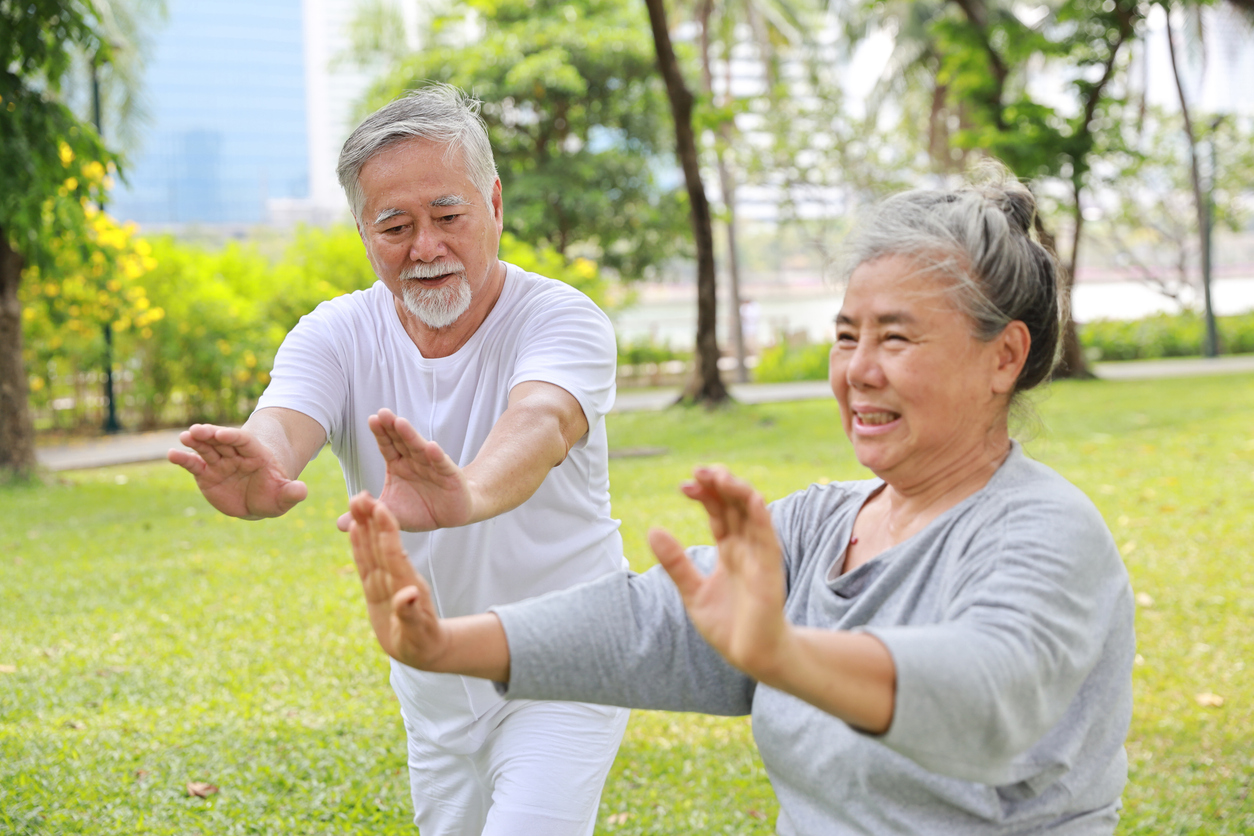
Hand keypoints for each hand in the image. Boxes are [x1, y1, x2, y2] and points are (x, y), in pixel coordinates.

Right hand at [168, 424, 307, 518]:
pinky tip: (172, 454)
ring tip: (184, 437)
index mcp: (256, 455)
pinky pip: (194, 465)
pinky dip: (183, 459)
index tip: (222, 433)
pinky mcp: (206, 474)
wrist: (257, 501)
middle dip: (210, 435)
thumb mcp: (284, 497)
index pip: (244, 441)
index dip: (233, 436)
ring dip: (195, 442)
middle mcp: (236, 455)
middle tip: (197, 430)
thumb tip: (302, 490)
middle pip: (222, 441)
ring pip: (207, 449)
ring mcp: (220, 463)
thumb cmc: (273, 495)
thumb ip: (292, 493)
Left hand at [336, 409, 474, 531]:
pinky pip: (442, 465)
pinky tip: (431, 447)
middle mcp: (414, 461)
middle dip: (393, 427)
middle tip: (383, 412)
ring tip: (401, 423)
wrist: (452, 514)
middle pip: (402, 441)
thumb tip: (339, 524)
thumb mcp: (391, 513)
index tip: (372, 419)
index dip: (381, 433)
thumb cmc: (420, 509)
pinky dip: (436, 456)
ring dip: (411, 436)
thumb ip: (369, 513)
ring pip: (420, 449)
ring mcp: (432, 466)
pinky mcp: (450, 476)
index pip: (387, 446)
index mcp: (398, 465)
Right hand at [348, 491, 450, 669]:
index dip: (387, 531)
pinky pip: (366, 563)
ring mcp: (385, 581)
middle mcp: (395, 578)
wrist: (424, 648)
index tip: (382, 506)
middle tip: (361, 494)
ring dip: (364, 526)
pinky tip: (355, 528)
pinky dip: (359, 546)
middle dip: (372, 520)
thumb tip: (408, 595)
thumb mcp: (419, 631)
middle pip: (380, 544)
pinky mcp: (375, 588)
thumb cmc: (423, 642)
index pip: (394, 553)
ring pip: (372, 549)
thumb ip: (411, 613)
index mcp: (406, 585)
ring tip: (356, 502)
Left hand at [648, 466, 789, 680]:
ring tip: (719, 476)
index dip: (704, 494)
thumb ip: (675, 562)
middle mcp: (747, 548)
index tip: (684, 484)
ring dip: (738, 492)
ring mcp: (760, 557)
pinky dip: (761, 517)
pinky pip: (768, 539)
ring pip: (754, 514)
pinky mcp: (771, 572)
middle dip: (719, 484)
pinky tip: (751, 498)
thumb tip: (653, 529)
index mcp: (730, 550)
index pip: (719, 511)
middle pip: (736, 505)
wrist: (752, 657)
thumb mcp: (692, 591)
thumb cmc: (728, 626)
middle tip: (699, 470)